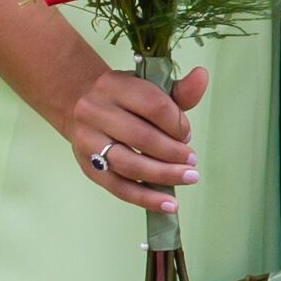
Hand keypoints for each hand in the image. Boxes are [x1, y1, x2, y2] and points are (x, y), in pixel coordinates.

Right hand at [36, 56, 201, 215]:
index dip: (177, 122)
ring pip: (129, 164)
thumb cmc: (123, 98)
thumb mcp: (148, 88)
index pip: (153, 105)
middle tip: (192, 161)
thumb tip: (203, 76)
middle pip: (141, 137)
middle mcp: (95, 112)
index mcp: (114, 86)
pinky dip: (146, 198)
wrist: (77, 103)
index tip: (187, 134)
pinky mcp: (88, 166)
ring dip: (163, 175)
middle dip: (173, 152)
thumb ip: (178, 90)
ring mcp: (88, 141)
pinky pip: (119, 187)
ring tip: (187, 177)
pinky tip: (169, 204)